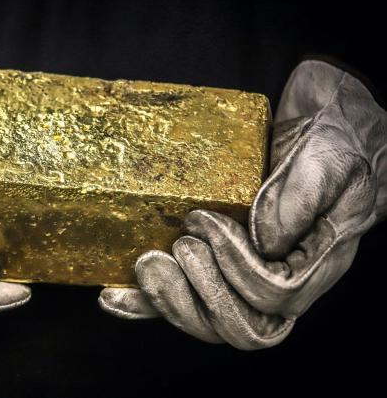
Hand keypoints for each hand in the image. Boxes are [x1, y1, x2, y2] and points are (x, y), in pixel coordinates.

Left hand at [98, 60, 386, 348]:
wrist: (324, 120)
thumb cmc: (334, 137)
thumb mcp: (328, 159)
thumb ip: (299, 199)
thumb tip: (261, 240)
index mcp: (315, 262)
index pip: (275, 296)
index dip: (236, 269)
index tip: (206, 221)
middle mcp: (282, 278)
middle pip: (241, 326)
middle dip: (199, 295)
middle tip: (172, 251)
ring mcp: (244, 275)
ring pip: (208, 321)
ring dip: (169, 302)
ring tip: (145, 265)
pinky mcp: (215, 263)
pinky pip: (182, 296)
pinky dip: (144, 303)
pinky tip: (113, 296)